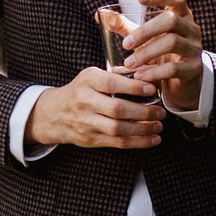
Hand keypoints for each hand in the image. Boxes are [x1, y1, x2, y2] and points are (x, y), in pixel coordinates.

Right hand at [24, 68, 162, 149]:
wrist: (54, 113)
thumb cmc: (82, 91)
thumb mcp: (93, 76)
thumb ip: (119, 74)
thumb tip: (149, 73)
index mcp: (87, 81)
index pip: (111, 83)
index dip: (133, 87)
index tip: (152, 90)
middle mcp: (84, 101)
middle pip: (117, 109)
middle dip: (143, 112)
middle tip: (161, 112)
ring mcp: (86, 122)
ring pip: (118, 129)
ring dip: (143, 129)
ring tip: (159, 126)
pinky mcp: (91, 139)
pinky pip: (118, 143)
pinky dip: (138, 142)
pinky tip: (152, 139)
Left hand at [130, 0, 203, 109]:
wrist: (182, 83)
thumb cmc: (162, 54)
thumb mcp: (145, 39)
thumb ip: (125, 27)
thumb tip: (100, 15)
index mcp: (181, 16)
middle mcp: (191, 29)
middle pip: (171, 20)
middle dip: (145, 31)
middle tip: (125, 45)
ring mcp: (195, 49)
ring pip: (173, 42)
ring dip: (146, 53)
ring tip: (129, 64)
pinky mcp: (194, 69)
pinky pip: (174, 68)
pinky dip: (154, 72)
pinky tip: (139, 76)